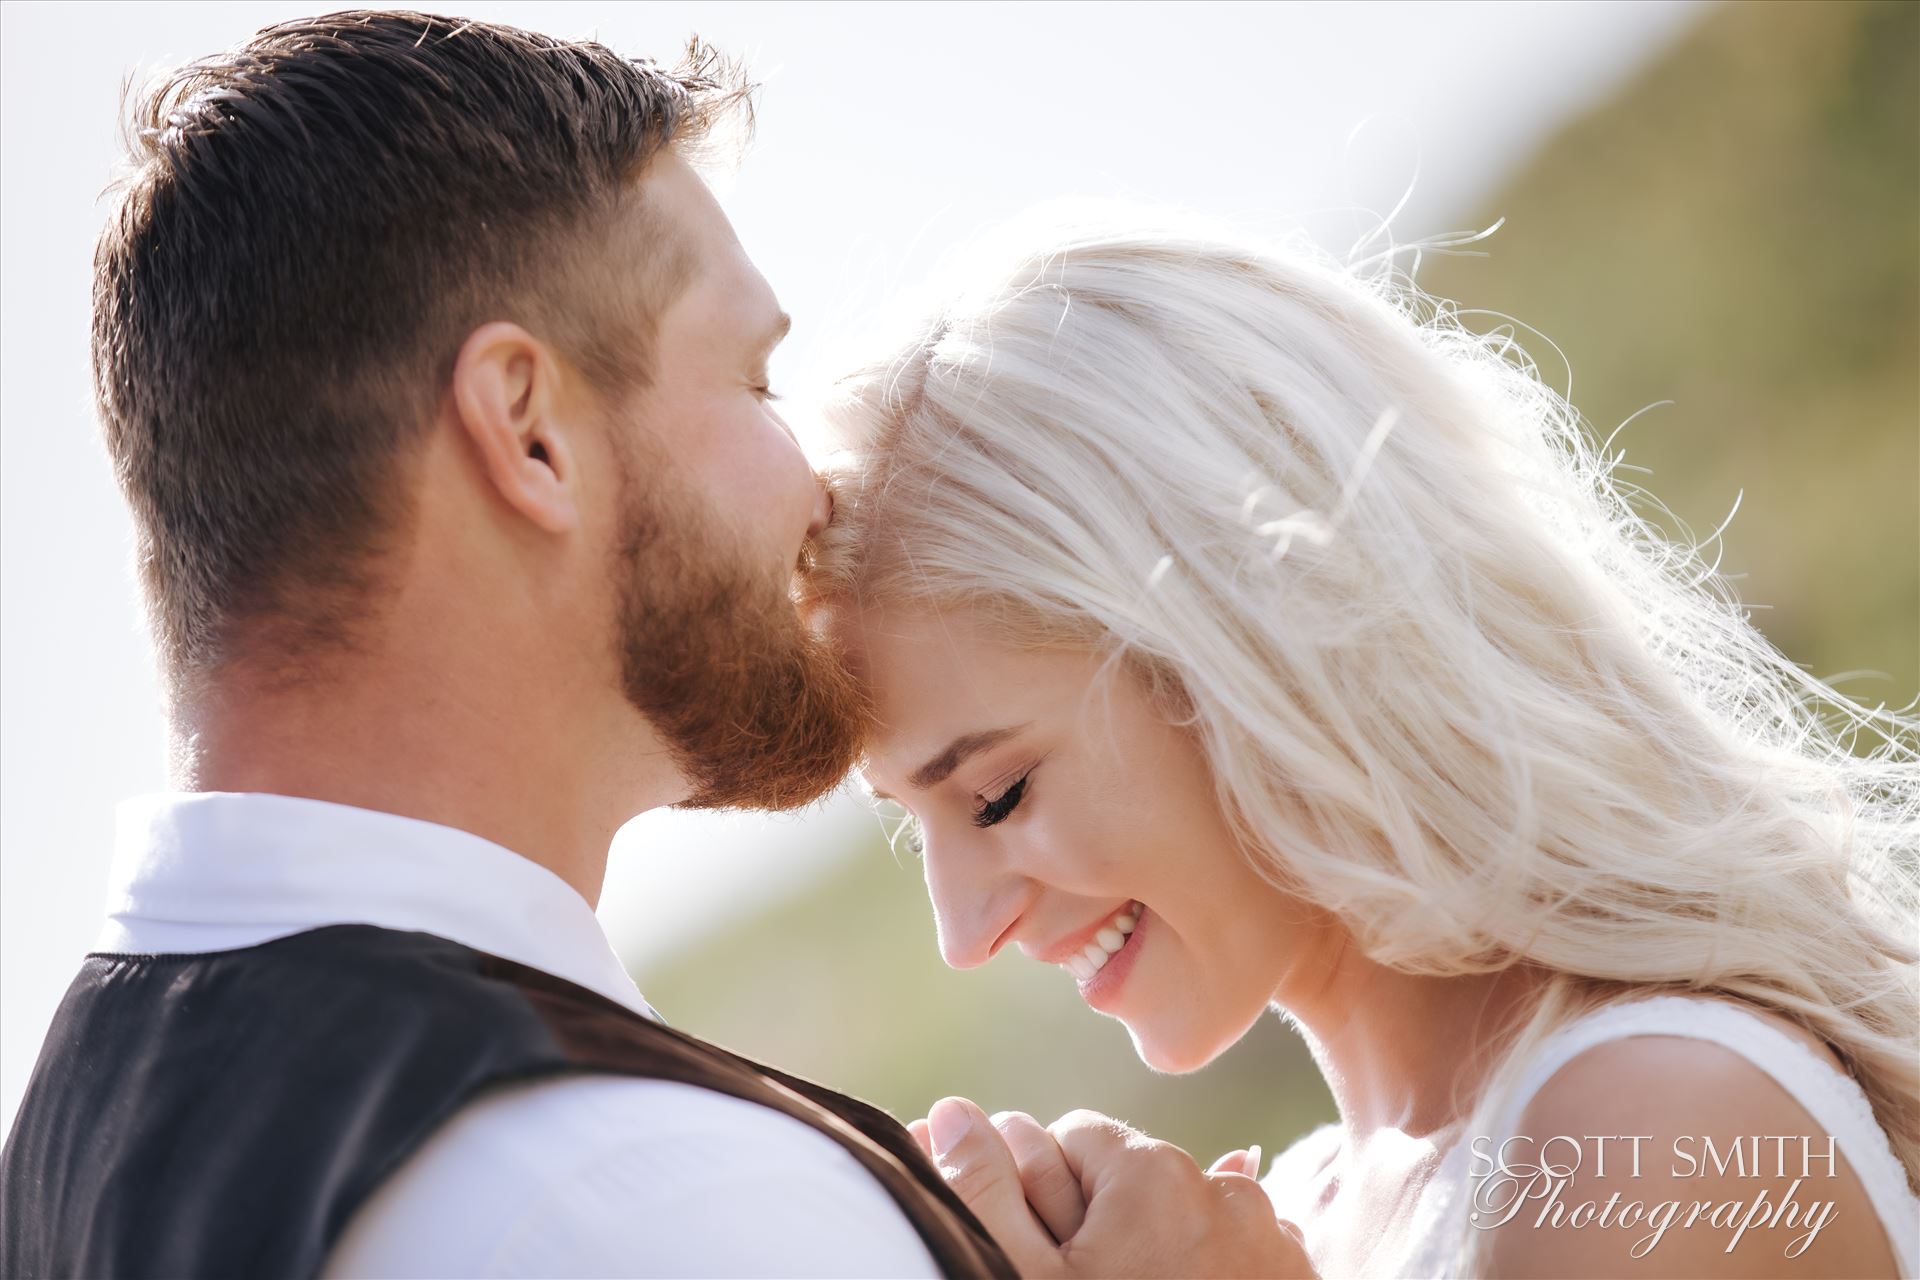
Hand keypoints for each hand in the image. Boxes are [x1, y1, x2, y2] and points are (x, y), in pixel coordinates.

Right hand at [918, 1097, 1314, 1278]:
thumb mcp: (1024, 1279)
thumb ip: (985, 1189)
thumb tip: (952, 1110)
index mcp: (1152, 1171)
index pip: (1074, 1136)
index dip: (1041, 1189)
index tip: (1043, 1249)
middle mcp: (1224, 1189)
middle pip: (1133, 1179)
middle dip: (1101, 1219)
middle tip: (1082, 1277)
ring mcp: (1272, 1237)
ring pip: (1186, 1217)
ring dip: (1158, 1247)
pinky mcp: (1296, 1277)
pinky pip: (1236, 1253)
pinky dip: (1208, 1272)